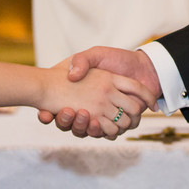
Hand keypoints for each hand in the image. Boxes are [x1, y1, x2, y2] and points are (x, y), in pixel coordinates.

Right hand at [37, 47, 162, 137]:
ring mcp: (105, 115)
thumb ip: (81, 60)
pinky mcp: (118, 122)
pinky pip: (107, 133)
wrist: (145, 67)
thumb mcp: (96, 54)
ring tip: (82, 116)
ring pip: (87, 130)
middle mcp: (91, 107)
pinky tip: (97, 123)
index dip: (47, 114)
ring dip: (83, 127)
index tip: (44, 113)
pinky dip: (102, 131)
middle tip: (65, 113)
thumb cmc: (119, 59)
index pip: (59, 109)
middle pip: (70, 123)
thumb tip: (71, 76)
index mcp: (82, 93)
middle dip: (65, 122)